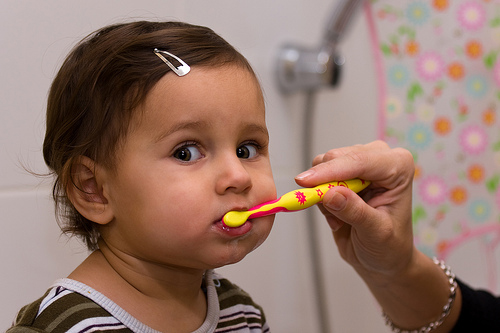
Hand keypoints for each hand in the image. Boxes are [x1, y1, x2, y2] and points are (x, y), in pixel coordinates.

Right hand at [295, 141, 414, 278]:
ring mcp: (360, 164)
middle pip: (337, 157)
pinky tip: (336, 216)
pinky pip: (318, 176)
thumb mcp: (377, 233)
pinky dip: (320, 197)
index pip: (359, 160)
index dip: (330, 171)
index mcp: (398, 166)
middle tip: (329, 214)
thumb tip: (330, 194)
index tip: (304, 182)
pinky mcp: (343, 173)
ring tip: (339, 218)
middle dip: (324, 184)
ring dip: (322, 193)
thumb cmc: (390, 246)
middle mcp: (379, 159)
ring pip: (323, 164)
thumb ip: (356, 212)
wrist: (383, 258)